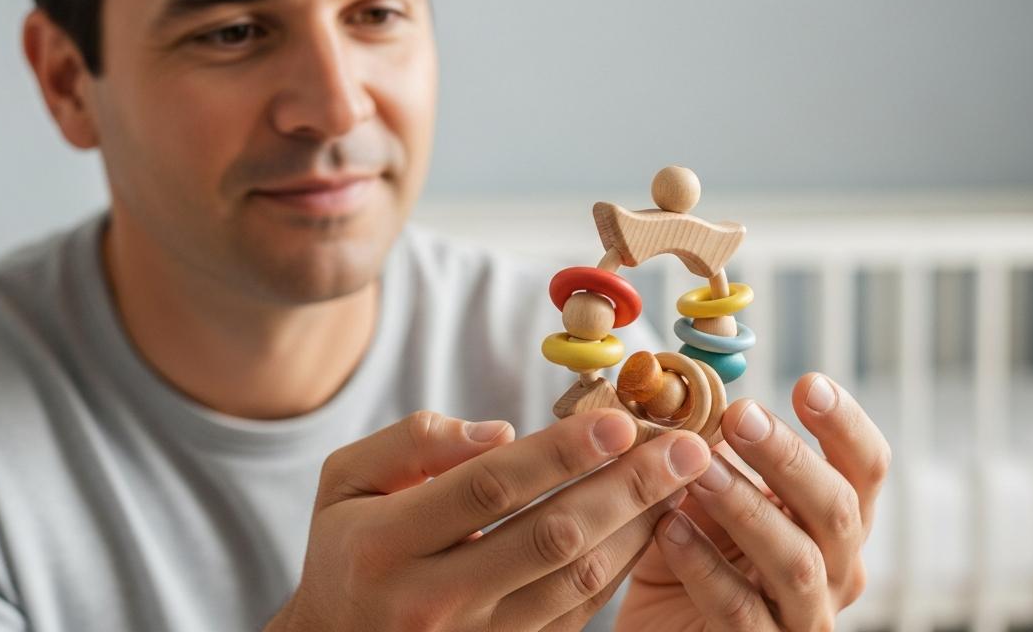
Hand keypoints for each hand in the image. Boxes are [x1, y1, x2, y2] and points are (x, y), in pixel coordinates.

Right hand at [271, 408, 714, 631]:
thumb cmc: (346, 550)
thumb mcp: (345, 481)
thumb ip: (413, 444)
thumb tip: (500, 431)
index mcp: (386, 543)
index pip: (491, 487)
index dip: (562, 452)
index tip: (621, 419)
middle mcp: (433, 600)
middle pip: (551, 537)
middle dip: (628, 487)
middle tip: (686, 446)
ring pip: (578, 582)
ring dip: (639, 526)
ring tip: (683, 479)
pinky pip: (578, 614)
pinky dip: (622, 567)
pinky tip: (651, 524)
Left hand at [616, 373, 890, 630]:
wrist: (661, 626)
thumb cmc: (694, 546)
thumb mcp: (707, 485)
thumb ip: (717, 437)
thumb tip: (709, 361)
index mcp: (835, 517)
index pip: (865, 466)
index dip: (845, 424)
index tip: (809, 383)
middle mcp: (837, 567)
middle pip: (837, 508)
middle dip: (789, 458)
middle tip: (739, 416)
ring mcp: (806, 615)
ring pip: (796, 562)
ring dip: (746, 507)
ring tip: (699, 470)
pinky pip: (741, 611)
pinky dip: (704, 567)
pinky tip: (669, 528)